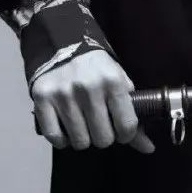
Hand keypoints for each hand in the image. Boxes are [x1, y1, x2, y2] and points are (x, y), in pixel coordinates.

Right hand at [31, 49, 155, 153]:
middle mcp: (88, 88)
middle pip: (103, 139)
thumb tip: (149, 148)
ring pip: (80, 141)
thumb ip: (133, 114)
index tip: (121, 130)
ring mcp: (63, 94)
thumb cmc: (97, 68)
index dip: (126, 134)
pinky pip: (55, 137)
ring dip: (83, 137)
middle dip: (104, 136)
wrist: (63, 44)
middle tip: (99, 124)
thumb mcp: (119, 82)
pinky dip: (62, 139)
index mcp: (112, 81)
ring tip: (83, 123)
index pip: (127, 126)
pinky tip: (66, 127)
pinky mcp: (42, 99)